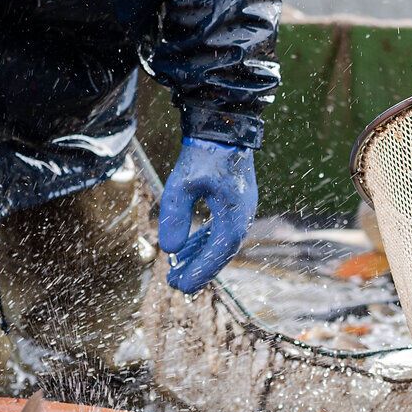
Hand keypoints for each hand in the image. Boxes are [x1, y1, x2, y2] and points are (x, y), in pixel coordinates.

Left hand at [158, 139, 257, 294]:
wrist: (224, 124)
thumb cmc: (203, 153)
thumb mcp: (182, 183)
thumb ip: (175, 216)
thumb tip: (169, 249)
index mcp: (235, 213)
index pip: (219, 251)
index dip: (200, 272)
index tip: (180, 286)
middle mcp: (243, 214)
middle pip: (221, 252)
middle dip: (198, 269)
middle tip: (173, 284)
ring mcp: (241, 208)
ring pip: (221, 242)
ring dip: (200, 256)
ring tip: (176, 269)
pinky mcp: (235, 201)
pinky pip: (221, 229)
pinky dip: (204, 241)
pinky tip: (188, 247)